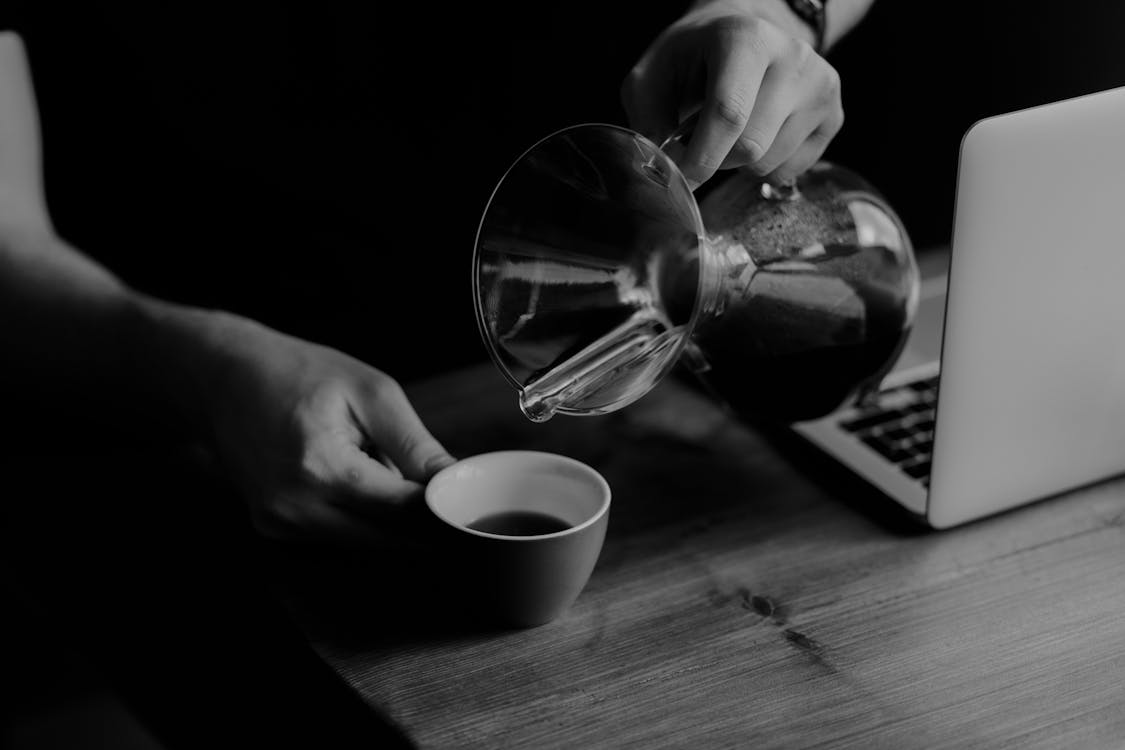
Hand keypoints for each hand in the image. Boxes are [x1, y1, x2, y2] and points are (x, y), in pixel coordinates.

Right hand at [195, 314, 455, 547]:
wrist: (224, 377)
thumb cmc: (299, 373)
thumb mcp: (370, 393)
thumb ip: (415, 444)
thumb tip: (457, 481)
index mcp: (321, 468)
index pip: (402, 510)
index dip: (443, 511)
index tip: (472, 504)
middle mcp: (294, 507)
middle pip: (385, 539)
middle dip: (424, 524)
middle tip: (453, 501)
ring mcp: (278, 523)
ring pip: (364, 543)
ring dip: (390, 522)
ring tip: (395, 476)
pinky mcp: (272, 528)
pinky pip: (337, 537)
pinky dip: (360, 519)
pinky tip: (360, 484)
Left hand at [622, 0, 843, 187]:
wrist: (746, 32)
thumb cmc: (694, 57)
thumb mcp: (653, 74)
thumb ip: (648, 118)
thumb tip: (662, 170)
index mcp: (745, 38)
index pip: (729, 112)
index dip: (701, 157)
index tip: (682, 177)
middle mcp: (793, 57)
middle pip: (751, 146)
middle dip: (716, 160)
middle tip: (701, 144)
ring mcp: (820, 86)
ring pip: (770, 163)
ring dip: (738, 165)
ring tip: (731, 132)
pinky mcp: (833, 114)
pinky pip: (790, 171)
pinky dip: (764, 168)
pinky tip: (757, 137)